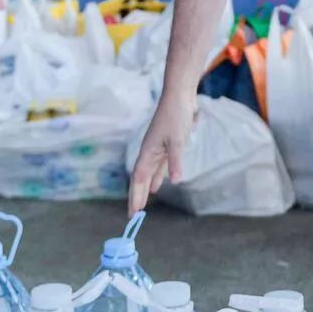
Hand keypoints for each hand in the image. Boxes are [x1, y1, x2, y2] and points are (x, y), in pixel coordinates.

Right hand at [128, 91, 197, 215]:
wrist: (180, 95)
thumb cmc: (176, 115)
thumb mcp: (177, 139)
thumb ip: (176, 161)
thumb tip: (175, 181)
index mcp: (148, 151)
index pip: (139, 179)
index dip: (135, 196)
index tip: (133, 213)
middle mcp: (150, 152)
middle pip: (141, 179)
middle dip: (137, 196)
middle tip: (133, 215)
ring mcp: (158, 148)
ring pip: (149, 174)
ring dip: (146, 188)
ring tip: (142, 203)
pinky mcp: (167, 145)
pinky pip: (159, 166)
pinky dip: (157, 177)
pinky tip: (159, 184)